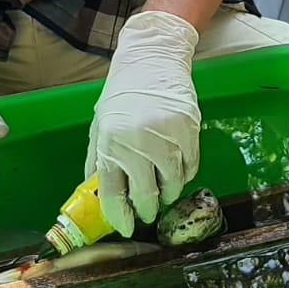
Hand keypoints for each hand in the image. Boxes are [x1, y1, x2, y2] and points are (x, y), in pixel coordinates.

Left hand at [85, 11, 201, 235]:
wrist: (152, 59)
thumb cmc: (122, 94)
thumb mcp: (100, 126)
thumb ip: (98, 160)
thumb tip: (98, 194)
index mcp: (110, 144)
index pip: (114, 195)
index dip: (122, 218)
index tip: (128, 228)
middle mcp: (137, 144)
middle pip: (146, 195)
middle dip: (147, 210)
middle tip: (148, 213)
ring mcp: (166, 138)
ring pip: (172, 185)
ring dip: (168, 193)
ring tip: (163, 189)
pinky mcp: (189, 131)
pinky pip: (190, 168)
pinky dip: (184, 175)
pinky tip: (176, 170)